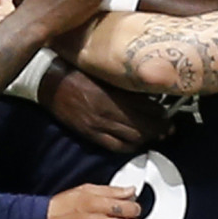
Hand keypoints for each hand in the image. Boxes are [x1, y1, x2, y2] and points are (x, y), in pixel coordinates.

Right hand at [42, 60, 173, 152]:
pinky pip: (114, 145)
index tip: (169, 114)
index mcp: (112, 93)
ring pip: (131, 138)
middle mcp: (108, 111)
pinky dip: (129, 147)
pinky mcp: (90, 133)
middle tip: (168, 129)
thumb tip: (143, 88)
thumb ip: (122, 82)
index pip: (146, 107)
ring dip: (147, 139)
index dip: (161, 113)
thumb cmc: (75, 71)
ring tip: (156, 137)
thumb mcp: (102, 72)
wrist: (49, 81)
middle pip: (142, 125)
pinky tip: (135, 144)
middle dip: (159, 129)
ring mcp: (98, 124)